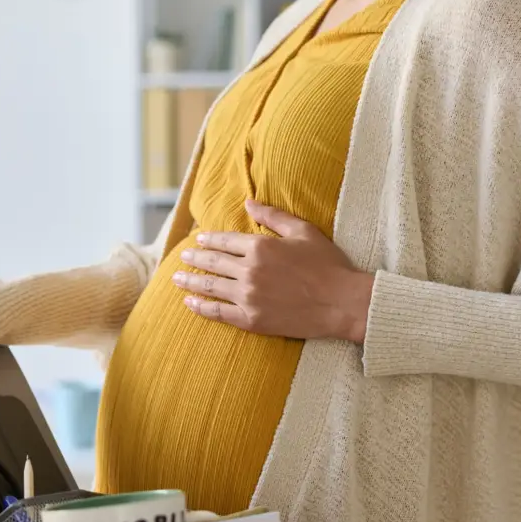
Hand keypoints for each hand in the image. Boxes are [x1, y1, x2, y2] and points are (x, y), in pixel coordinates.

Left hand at [172, 200, 373, 342]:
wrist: (343, 303)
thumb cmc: (328, 265)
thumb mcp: (303, 231)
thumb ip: (273, 216)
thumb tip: (248, 202)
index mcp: (261, 246)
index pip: (225, 241)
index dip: (209, 239)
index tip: (198, 239)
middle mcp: (250, 271)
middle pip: (213, 262)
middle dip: (195, 258)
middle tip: (183, 256)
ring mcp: (248, 296)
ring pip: (210, 287)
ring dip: (190, 281)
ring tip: (177, 279)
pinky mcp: (251, 320)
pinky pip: (218, 313)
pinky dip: (201, 307)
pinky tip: (190, 303)